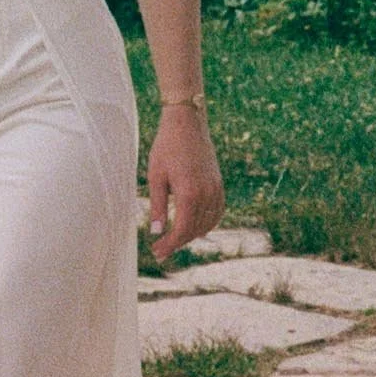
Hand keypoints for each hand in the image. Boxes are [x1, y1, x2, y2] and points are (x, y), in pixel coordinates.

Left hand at [145, 103, 223, 265]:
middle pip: (194, 230)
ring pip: (207, 224)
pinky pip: (217, 212)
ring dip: (192, 234)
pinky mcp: (219, 184)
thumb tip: (156, 232)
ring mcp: (216, 189)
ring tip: (174, 239)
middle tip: (160, 250)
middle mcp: (206, 195)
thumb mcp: (155, 176)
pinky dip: (207, 223)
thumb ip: (157, 206)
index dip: (170, 244)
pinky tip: (195, 226)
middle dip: (177, 242)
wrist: (187, 124)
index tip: (157, 252)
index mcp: (189, 194)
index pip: (182, 230)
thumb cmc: (166, 147)